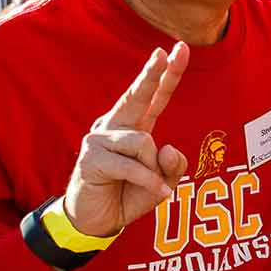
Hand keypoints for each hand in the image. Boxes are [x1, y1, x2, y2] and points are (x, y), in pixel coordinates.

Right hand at [63, 44, 190, 237]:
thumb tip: (168, 147)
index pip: (153, 97)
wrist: (95, 221)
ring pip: (143, 142)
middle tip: (163, 52)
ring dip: (153, 169)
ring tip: (152, 186)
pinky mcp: (92, 158)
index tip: (179, 48)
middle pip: (137, 97)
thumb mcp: (161, 183)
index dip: (167, 74)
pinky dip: (149, 181)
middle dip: (151, 74)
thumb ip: (172, 166)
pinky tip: (158, 193)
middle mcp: (115, 127)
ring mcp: (100, 140)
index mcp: (134, 127)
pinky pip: (132, 165)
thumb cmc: (127, 196)